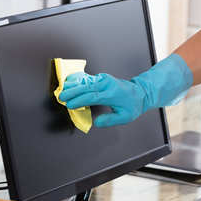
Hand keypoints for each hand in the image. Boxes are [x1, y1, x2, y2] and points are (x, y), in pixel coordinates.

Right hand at [58, 53, 192, 127]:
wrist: (140, 92)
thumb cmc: (132, 106)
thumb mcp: (125, 117)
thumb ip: (111, 120)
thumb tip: (97, 123)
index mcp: (112, 94)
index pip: (93, 96)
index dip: (80, 100)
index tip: (70, 105)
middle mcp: (107, 84)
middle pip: (87, 87)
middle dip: (72, 91)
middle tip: (61, 97)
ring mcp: (104, 79)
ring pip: (86, 81)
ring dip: (73, 85)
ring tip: (61, 90)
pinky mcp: (101, 78)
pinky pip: (87, 78)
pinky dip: (77, 80)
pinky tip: (68, 82)